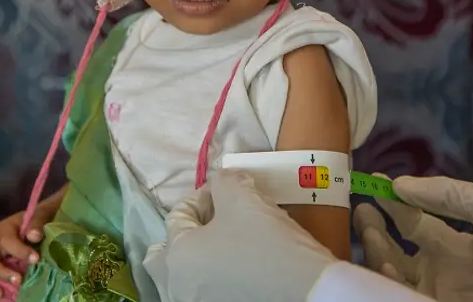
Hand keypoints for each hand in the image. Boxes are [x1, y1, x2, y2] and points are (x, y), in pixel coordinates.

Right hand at [0, 193, 61, 300]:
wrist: (48, 226)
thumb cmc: (45, 220)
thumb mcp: (44, 215)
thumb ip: (38, 222)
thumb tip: (33, 235)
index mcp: (5, 230)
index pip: (6, 240)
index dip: (18, 250)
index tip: (35, 259)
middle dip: (0, 272)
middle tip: (19, 280)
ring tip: (0, 295)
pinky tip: (1, 301)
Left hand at [144, 170, 339, 301]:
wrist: (308, 293)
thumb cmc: (269, 244)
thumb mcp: (244, 198)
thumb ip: (223, 181)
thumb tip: (222, 182)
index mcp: (177, 257)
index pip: (178, 215)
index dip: (203, 195)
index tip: (228, 190)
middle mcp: (177, 288)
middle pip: (164, 256)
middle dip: (184, 234)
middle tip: (211, 223)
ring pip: (182, 279)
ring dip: (196, 258)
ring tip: (224, 246)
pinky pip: (203, 293)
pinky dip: (211, 280)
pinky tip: (235, 270)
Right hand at [353, 176, 472, 301]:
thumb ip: (448, 195)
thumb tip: (400, 183)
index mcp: (452, 243)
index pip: (412, 220)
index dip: (392, 202)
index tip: (372, 182)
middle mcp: (439, 269)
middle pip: (394, 249)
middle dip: (374, 228)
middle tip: (362, 210)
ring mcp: (437, 291)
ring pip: (391, 272)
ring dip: (376, 251)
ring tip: (371, 231)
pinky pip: (401, 295)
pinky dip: (388, 281)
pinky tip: (388, 264)